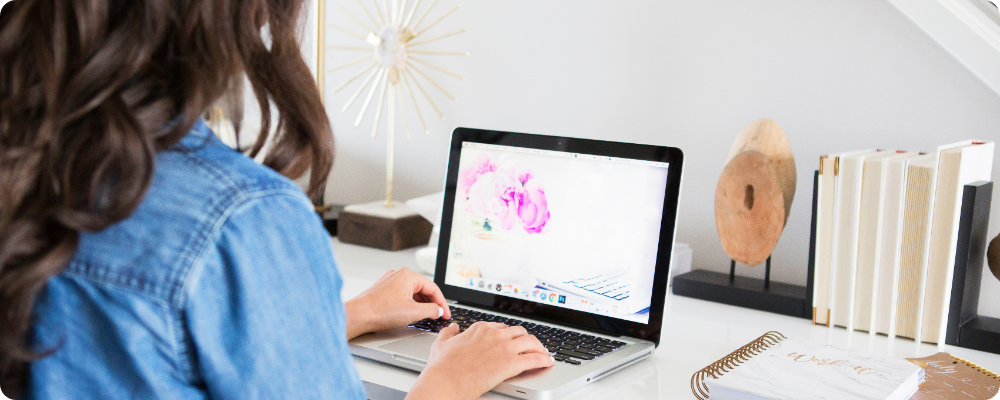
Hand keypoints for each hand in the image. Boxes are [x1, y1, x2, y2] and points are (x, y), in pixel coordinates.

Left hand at [344, 267, 450, 339]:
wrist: (359, 316)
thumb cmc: (381, 311)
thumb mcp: (414, 312)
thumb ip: (431, 310)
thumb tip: (438, 310)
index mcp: (408, 275)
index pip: (433, 288)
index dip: (442, 303)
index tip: (445, 313)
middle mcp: (398, 275)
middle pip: (423, 289)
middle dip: (431, 303)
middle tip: (438, 316)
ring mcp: (390, 281)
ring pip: (412, 292)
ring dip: (421, 304)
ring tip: (425, 316)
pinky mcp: (383, 290)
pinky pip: (402, 295)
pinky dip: (410, 304)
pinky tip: (410, 313)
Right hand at [406, 322, 554, 399]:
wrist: (448, 379)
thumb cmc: (443, 366)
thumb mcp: (441, 343)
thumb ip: (448, 333)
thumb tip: (453, 328)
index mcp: (480, 329)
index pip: (501, 327)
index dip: (509, 334)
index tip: (512, 340)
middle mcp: (494, 334)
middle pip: (519, 332)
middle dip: (526, 339)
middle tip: (530, 346)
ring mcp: (504, 347)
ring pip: (530, 341)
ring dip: (539, 347)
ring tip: (543, 354)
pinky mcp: (511, 362)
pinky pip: (534, 358)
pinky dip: (543, 360)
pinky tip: (547, 363)